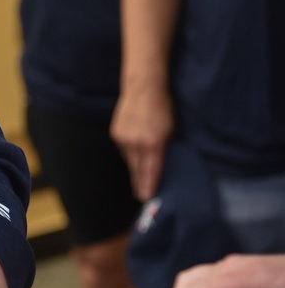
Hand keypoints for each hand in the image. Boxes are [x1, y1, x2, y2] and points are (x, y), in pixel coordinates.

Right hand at [110, 83, 173, 200]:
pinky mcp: (115, 134)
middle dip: (140, 184)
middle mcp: (136, 144)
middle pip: (137, 170)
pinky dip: (129, 154)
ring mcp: (123, 139)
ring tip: (139, 179)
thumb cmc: (163, 108)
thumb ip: (164, 149)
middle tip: (141, 196)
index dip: (148, 186)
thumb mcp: (171, 131)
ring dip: (135, 168)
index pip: (151, 172)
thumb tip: (160, 165)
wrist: (143, 89)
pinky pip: (123, 150)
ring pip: (129, 161)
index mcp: (153, 144)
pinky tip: (134, 153)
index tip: (146, 199)